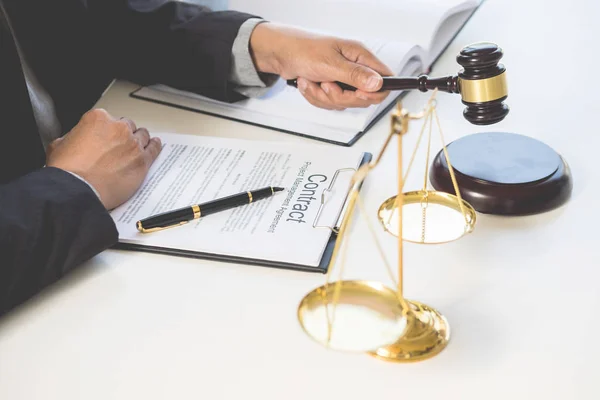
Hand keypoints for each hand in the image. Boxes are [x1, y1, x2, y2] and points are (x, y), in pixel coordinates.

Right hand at [46, 109, 161, 209]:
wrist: (77, 190)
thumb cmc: (68, 171)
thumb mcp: (59, 145)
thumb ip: (72, 137)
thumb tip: (74, 140)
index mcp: (97, 118)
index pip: (108, 119)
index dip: (106, 130)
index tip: (106, 137)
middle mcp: (118, 128)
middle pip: (127, 126)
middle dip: (123, 135)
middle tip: (119, 145)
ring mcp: (132, 144)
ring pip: (141, 136)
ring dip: (139, 140)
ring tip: (139, 144)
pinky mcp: (142, 160)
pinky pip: (154, 149)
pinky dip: (155, 146)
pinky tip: (155, 145)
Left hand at [250, 23, 392, 109]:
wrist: (280, 54)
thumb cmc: (303, 50)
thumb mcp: (330, 63)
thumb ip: (355, 75)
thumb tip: (377, 84)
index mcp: (360, 57)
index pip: (384, 79)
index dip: (374, 92)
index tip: (358, 94)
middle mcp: (354, 69)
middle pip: (362, 98)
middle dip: (340, 97)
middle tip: (326, 84)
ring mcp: (342, 80)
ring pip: (343, 103)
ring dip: (323, 97)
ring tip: (311, 80)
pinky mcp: (331, 88)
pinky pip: (329, 104)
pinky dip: (315, 96)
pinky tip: (307, 83)